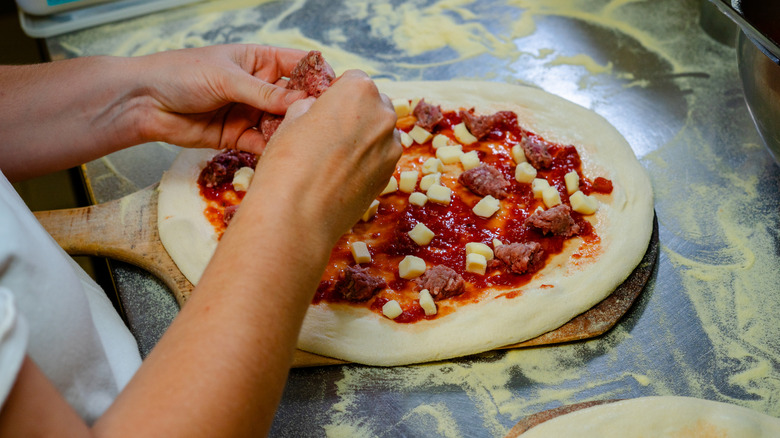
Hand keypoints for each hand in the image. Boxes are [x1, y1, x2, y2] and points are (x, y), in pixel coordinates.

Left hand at [135, 44, 311, 153]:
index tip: (333, 90)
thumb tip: (302, 100)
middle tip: (324, 121)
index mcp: (258, 60)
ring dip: (292, 131)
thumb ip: (265, 93)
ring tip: (306, 140)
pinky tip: (283, 153)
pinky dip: (273, 149)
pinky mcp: (238, 136)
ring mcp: (250, 112)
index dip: (317, 75)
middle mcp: (259, 86)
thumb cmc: (181, 74)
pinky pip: (263, 144)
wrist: (144, 102)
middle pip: (294, 97)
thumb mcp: (227, 78)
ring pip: (281, 123)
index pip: (298, 65)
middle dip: (309, 108)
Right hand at [242, 70, 401, 245]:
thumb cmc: (288, 163)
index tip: (322, 109)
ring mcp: (391, 147)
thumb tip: (315, 109)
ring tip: (333, 158)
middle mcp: (383, 115)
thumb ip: (310, 107)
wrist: (298, 216)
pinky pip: (379, 158)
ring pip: (378, 133)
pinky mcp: (389, 175)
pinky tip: (341, 175)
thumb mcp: (290, 121)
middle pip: (372, 105)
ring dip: (362, 138)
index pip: (353, 80)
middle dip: (354, 114)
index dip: (336, 94)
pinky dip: (365, 161)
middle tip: (327, 134)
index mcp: (359, 91)